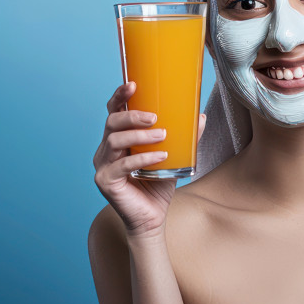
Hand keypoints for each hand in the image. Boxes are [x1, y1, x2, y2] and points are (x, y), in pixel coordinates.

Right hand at [92, 81, 205, 239]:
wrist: (151, 220)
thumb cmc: (157, 187)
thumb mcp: (173, 158)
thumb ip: (184, 138)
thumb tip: (201, 117)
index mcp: (116, 139)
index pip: (113, 111)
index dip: (120, 96)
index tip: (134, 84)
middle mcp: (105, 149)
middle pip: (111, 122)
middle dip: (132, 115)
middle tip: (155, 117)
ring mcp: (102, 165)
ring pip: (114, 140)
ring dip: (139, 135)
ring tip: (162, 135)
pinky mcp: (105, 181)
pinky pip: (122, 165)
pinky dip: (142, 158)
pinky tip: (160, 156)